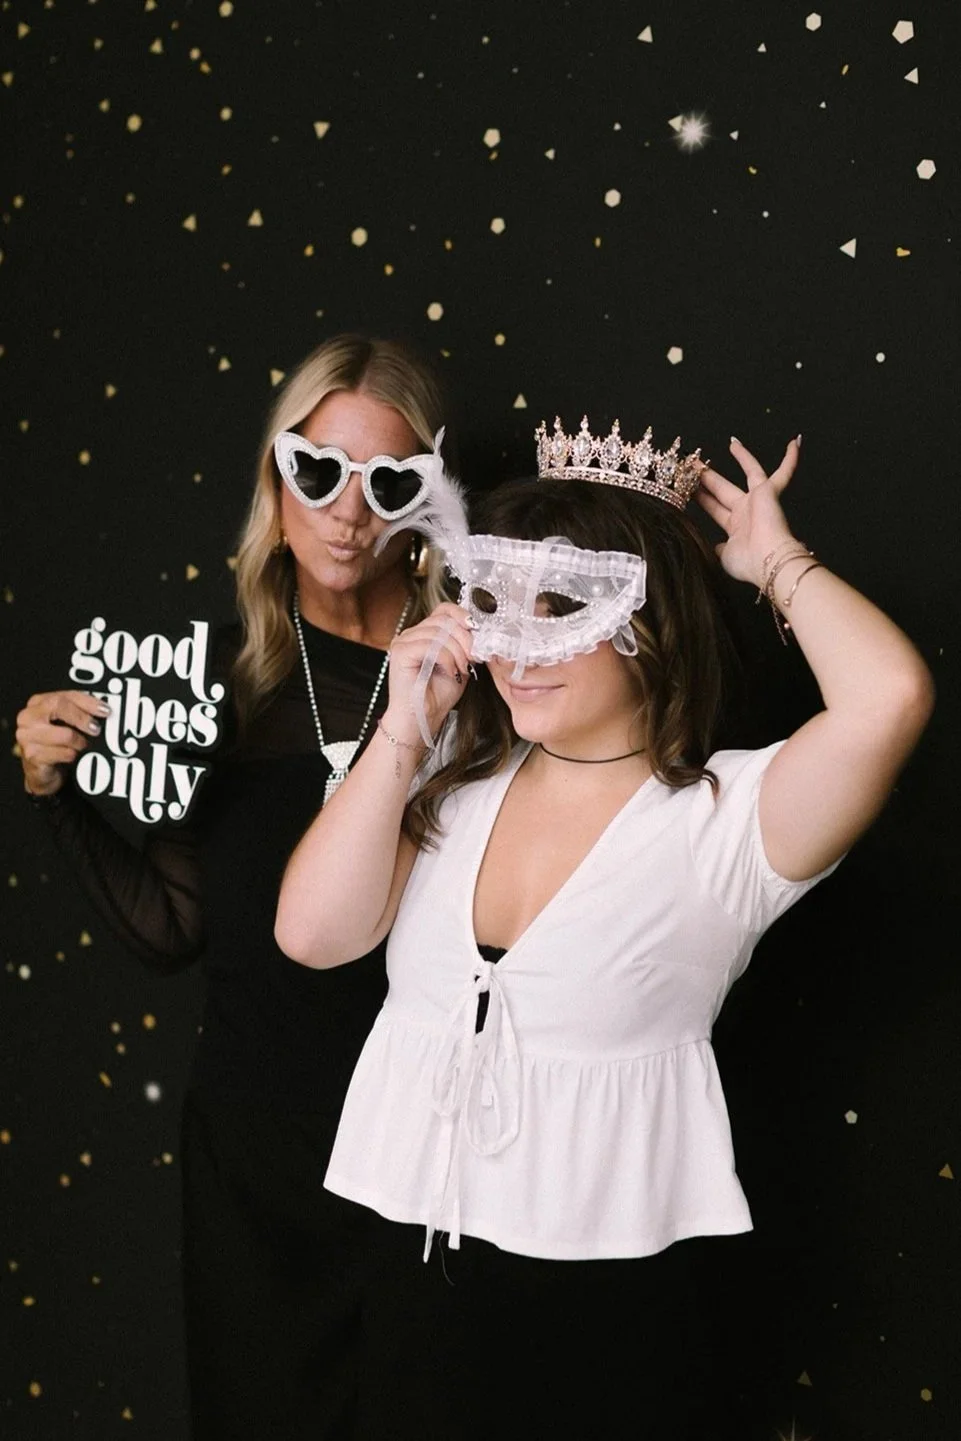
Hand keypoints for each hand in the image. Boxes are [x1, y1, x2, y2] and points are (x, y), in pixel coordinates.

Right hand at [16, 690, 110, 796]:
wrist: (40, 770)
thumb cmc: (53, 742)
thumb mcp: (63, 722)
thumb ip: (77, 711)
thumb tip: (102, 709)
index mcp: (37, 703)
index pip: (65, 696)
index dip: (88, 702)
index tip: (104, 710)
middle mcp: (28, 716)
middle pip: (59, 707)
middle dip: (82, 718)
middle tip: (96, 729)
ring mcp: (27, 736)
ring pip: (65, 734)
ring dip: (80, 742)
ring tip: (81, 745)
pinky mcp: (32, 755)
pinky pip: (64, 753)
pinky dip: (73, 755)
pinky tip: (71, 755)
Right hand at [381, 602, 471, 743]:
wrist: (422, 720)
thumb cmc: (438, 695)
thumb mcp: (460, 663)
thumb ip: (466, 645)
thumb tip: (481, 630)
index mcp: (424, 633)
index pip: (444, 609)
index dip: (463, 616)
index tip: (478, 634)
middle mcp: (411, 633)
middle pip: (444, 619)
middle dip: (465, 639)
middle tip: (473, 659)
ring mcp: (403, 641)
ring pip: (439, 632)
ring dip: (458, 652)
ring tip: (461, 670)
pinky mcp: (400, 652)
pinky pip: (430, 645)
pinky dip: (446, 659)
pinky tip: (450, 673)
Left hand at [695, 436, 800, 587]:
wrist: (769, 560)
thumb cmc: (749, 562)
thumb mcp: (725, 558)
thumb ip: (719, 549)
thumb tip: (715, 547)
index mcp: (736, 528)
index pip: (715, 508)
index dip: (701, 498)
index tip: (687, 489)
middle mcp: (747, 512)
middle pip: (722, 488)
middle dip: (707, 477)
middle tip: (692, 463)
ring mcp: (759, 501)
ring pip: (750, 472)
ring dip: (742, 457)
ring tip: (732, 442)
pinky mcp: (770, 493)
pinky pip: (783, 472)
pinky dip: (790, 459)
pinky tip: (794, 443)